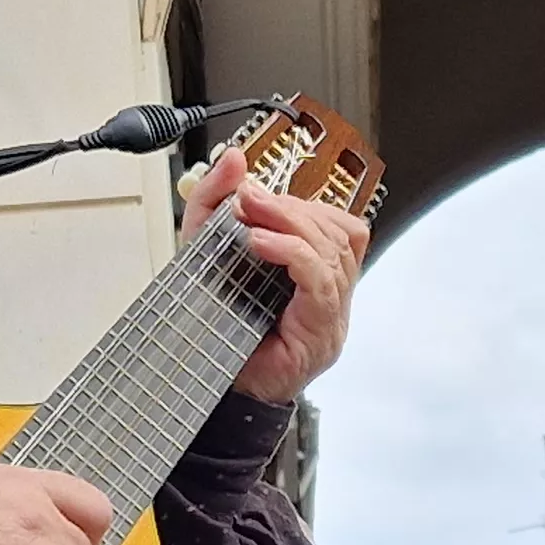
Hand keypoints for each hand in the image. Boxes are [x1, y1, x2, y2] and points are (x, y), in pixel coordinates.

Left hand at [186, 149, 368, 405]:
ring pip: (334, 250)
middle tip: (250, 195)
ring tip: (251, 213)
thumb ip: (215, 204)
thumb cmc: (217, 326)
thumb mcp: (206, 251)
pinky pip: (321, 281)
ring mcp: (332, 314)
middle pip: (337, 231)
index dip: (302, 201)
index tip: (254, 189)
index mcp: (314, 273)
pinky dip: (292, 253)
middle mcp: (331, 292)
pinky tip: (260, 243)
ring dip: (292, 223)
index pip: (335, 224)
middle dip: (291, 206)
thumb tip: (234, 159)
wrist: (210, 385)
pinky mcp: (320, 332)